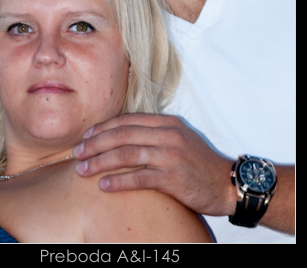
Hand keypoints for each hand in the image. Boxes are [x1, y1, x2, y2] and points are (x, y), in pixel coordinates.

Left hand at [72, 113, 236, 216]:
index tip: (86, 136)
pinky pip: (139, 178)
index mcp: (168, 123)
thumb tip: (125, 137)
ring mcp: (171, 155)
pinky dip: (118, 181)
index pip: (128, 120)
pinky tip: (103, 186)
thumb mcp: (180, 140)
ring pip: (127, 154)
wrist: (229, 183)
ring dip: (100, 162)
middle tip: (77, 153)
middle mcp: (168, 134)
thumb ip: (156, 135)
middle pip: (123, 134)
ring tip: (82, 170)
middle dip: (96, 143)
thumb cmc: (200, 164)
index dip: (104, 127)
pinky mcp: (173, 178)